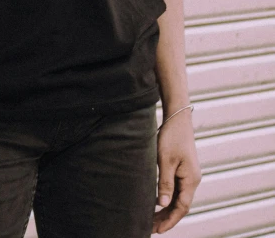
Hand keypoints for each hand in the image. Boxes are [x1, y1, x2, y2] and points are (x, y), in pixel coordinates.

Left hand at [153, 111, 201, 232]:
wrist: (178, 118)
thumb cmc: (172, 137)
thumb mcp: (165, 160)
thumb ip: (165, 183)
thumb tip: (163, 204)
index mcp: (191, 180)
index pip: (182, 207)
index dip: (170, 220)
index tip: (158, 230)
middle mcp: (192, 179)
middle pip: (180, 205)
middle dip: (167, 218)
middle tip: (151, 228)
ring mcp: (188, 174)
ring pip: (178, 198)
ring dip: (167, 209)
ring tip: (152, 218)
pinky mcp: (183, 168)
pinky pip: (177, 189)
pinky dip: (168, 198)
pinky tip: (158, 201)